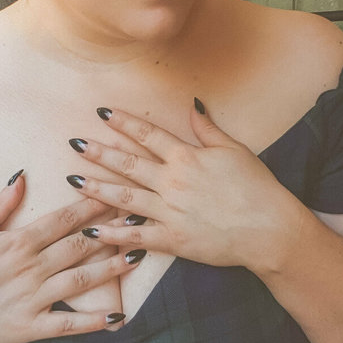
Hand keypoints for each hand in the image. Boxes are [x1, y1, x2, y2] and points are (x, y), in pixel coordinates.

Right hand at [0, 173, 144, 342]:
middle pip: (79, 245)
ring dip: (112, 267)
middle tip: (138, 218)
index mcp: (17, 242)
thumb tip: (24, 174)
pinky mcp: (30, 327)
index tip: (115, 195)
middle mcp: (29, 268)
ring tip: (139, 255)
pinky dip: (94, 320)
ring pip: (81, 279)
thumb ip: (0, 203)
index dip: (91, 206)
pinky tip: (118, 314)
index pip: (63, 219)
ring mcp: (32, 298)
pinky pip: (68, 322)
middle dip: (111, 230)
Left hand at [66, 101, 306, 272]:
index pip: (147, 134)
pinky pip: (136, 235)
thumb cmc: (255, 186)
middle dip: (99, 153)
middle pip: (127, 164)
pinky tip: (92, 232)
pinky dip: (113, 235)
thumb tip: (192, 103)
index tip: (102, 113)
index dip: (123, 122)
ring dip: (97, 188)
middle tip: (75, 144)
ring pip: (124, 197)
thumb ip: (207, 128)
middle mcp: (171, 182)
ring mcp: (169, 212)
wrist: (268, 228)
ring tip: (73, 179)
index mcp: (185, 157)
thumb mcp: (233, 149)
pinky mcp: (172, 239)